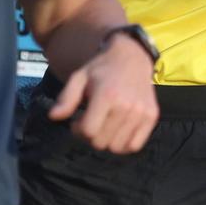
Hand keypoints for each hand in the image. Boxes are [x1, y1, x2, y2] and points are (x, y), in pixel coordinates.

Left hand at [50, 35, 157, 153]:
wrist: (132, 57)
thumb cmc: (101, 69)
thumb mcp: (79, 78)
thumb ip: (66, 98)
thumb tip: (53, 117)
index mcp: (107, 95)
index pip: (88, 131)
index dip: (78, 129)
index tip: (78, 119)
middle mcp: (126, 106)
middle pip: (101, 142)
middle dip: (91, 136)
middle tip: (91, 122)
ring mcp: (141, 113)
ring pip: (117, 147)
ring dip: (106, 141)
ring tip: (104, 125)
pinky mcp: (151, 117)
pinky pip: (134, 146)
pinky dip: (123, 144)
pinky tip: (117, 131)